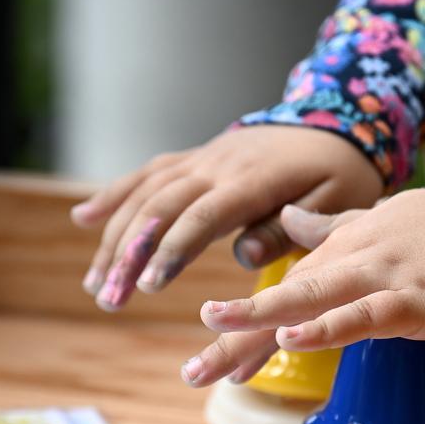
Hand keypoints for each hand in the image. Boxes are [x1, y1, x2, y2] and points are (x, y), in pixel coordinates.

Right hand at [71, 125, 382, 310]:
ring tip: (96, 285)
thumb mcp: (337, 202)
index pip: (202, 216)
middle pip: (160, 207)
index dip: (172, 250)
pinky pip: (146, 174)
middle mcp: (217, 164)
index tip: (148, 286)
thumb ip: (289, 229)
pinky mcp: (193, 158)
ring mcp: (201, 158)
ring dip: (114, 237)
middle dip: (128, 254)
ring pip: (144, 193)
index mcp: (254, 180)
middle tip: (110, 300)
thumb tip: (244, 256)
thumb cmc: (341, 173)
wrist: (335, 123)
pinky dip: (113, 195)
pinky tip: (84, 219)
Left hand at [179, 188, 424, 386]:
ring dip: (263, 319)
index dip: (242, 329)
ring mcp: (379, 280)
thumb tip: (288, 220)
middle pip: (282, 302)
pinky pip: (365, 315)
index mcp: (336, 255)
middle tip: (192, 372)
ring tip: (219, 338)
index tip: (204, 361)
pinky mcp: (413, 301)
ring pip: (312, 299)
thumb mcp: (372, 224)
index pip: (279, 296)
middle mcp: (348, 265)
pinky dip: (329, 327)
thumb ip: (327, 228)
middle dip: (235, 334)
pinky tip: (293, 338)